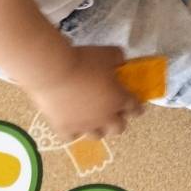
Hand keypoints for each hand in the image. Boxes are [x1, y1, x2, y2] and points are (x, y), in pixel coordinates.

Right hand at [23, 45, 142, 140]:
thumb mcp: (107, 53)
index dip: (137, 108)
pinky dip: (73, 132)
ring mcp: (84, 125)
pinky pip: (72, 137)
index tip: (136, 108)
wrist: (54, 72)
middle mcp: (104, 117)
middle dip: (119, 121)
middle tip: (114, 114)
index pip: (134, 108)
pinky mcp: (64, 128)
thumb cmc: (84, 61)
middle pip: (118, 128)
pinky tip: (71, 124)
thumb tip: (120, 61)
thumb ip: (118, 58)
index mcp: (118, 99)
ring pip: (96, 135)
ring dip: (98, 128)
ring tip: (93, 121)